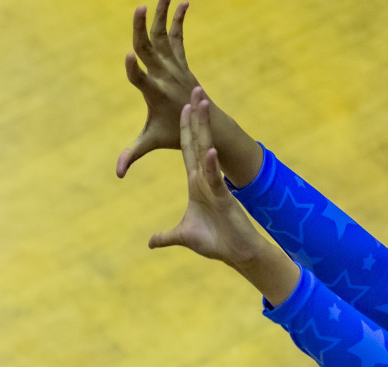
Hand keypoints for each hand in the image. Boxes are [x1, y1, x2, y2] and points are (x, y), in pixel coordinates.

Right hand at [117, 0, 200, 177]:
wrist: (208, 123)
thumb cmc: (175, 134)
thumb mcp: (151, 143)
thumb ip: (133, 155)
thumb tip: (118, 174)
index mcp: (154, 94)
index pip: (141, 80)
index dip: (134, 69)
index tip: (128, 56)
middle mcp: (165, 76)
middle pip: (150, 49)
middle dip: (142, 30)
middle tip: (139, 8)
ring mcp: (174, 66)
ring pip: (164, 36)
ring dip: (161, 14)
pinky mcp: (181, 61)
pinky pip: (178, 36)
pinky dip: (178, 20)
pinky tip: (180, 2)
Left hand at [148, 90, 263, 266]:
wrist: (236, 254)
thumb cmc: (214, 242)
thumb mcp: (183, 237)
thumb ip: (167, 237)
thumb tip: (151, 242)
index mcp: (196, 184)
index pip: (188, 150)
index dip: (185, 129)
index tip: (183, 106)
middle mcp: (205, 180)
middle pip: (197, 143)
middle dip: (196, 118)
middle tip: (196, 91)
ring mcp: (215, 187)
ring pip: (206, 153)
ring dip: (204, 130)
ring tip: (202, 105)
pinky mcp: (224, 199)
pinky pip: (215, 179)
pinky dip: (211, 166)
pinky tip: (208, 151)